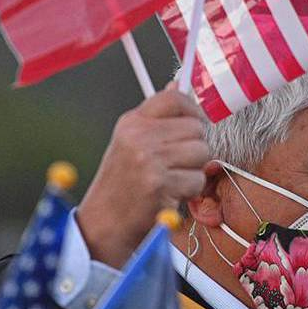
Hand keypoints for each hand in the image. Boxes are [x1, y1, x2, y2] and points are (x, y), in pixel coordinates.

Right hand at [76, 83, 209, 267]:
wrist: (104, 224)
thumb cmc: (121, 184)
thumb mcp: (130, 142)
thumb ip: (156, 117)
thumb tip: (177, 84)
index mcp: (132, 122)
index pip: (173, 98)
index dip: (192, 109)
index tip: (194, 123)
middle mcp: (139, 137)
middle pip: (196, 127)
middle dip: (195, 147)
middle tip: (177, 163)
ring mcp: (149, 160)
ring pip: (202, 152)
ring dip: (194, 170)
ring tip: (172, 179)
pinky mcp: (159, 184)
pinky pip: (197, 180)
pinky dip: (189, 191)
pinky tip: (170, 195)